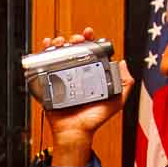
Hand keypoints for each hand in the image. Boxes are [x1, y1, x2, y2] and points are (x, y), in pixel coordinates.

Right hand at [35, 28, 132, 166]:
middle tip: (74, 41)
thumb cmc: (94, 120)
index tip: (89, 34)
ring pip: (60, 55)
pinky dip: (43, 54)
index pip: (92, 52)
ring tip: (60, 43)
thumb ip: (124, 84)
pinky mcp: (50, 84)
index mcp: (92, 74)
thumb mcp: (116, 101)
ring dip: (59, 44)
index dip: (90, 40)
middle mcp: (77, 74)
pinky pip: (45, 67)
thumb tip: (123, 63)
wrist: (75, 132)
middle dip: (74, 40)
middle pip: (74, 50)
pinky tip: (45, 47)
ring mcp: (63, 78)